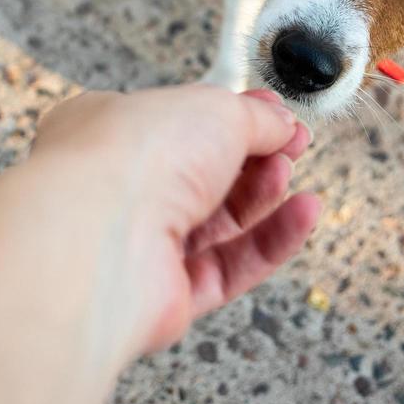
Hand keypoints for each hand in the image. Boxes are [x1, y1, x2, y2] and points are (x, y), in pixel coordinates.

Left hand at [31, 84, 319, 356]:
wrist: (102, 239)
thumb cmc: (130, 158)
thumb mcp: (213, 108)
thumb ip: (255, 117)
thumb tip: (281, 123)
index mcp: (108, 129)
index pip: (179, 122)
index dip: (232, 118)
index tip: (276, 115)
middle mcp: (119, 189)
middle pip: (203, 175)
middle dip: (253, 158)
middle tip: (291, 145)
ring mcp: (139, 245)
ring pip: (217, 224)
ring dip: (263, 198)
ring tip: (292, 176)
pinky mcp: (163, 296)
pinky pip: (229, 267)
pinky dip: (269, 242)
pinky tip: (300, 216)